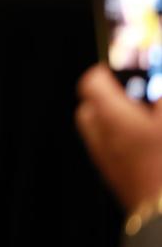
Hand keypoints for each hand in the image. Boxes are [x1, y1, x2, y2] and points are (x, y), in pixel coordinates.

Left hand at [76, 64, 161, 211]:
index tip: (126, 69)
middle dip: (113, 97)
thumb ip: (161, 94)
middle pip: (92, 107)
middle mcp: (100, 137)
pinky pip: (111, 149)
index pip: (92, 82)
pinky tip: (150, 144)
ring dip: (119, 120)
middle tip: (140, 96)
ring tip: (149, 121)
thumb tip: (158, 80)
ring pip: (101, 130)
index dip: (107, 72)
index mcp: (111, 116)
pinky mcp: (115, 177)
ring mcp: (106, 160)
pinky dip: (124, 140)